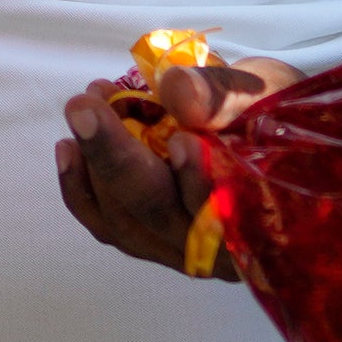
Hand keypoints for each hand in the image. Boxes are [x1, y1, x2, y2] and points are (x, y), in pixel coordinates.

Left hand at [54, 54, 298, 274]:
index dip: (198, 180)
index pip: (225, 210)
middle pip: (160, 213)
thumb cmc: (273, 114)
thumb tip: (176, 91)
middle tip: (86, 103)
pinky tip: (68, 149)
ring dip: (94, 166)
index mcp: (260, 215)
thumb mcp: (263, 92)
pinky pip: (111, 226)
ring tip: (82, 109)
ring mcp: (181, 249)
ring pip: (125, 223)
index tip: (179, 139)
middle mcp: (220, 250)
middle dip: (116, 156)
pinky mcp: (153, 240)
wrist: (269, 131)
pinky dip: (83, 189)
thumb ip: (224, 96)